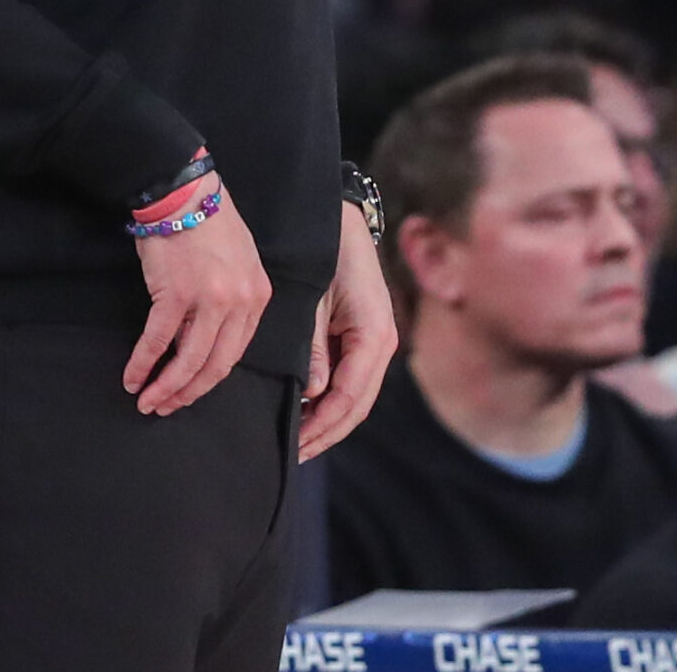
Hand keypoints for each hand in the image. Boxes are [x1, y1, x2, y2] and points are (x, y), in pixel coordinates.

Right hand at [126, 175, 270, 416]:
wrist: (184, 192)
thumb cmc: (208, 223)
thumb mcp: (238, 264)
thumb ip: (234, 301)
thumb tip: (212, 339)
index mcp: (257, 297)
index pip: (235, 354)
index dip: (209, 380)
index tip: (190, 392)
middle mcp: (239, 302)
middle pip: (215, 366)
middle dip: (188, 393)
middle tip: (166, 407)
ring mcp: (209, 300)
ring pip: (189, 361)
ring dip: (165, 387)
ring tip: (147, 400)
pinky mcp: (176, 294)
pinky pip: (158, 340)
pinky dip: (143, 363)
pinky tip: (132, 377)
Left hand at [297, 200, 397, 462]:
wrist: (341, 222)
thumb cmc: (325, 256)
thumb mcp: (314, 301)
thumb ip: (312, 348)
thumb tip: (310, 393)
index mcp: (374, 335)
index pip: (349, 396)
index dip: (322, 424)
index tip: (295, 443)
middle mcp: (382, 344)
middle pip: (357, 406)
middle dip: (327, 432)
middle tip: (293, 453)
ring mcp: (378, 343)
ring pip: (357, 398)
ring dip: (330, 421)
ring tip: (299, 441)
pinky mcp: (367, 339)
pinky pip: (353, 381)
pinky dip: (333, 402)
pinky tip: (309, 411)